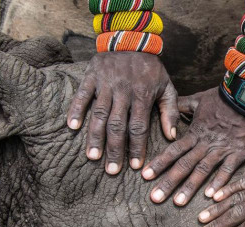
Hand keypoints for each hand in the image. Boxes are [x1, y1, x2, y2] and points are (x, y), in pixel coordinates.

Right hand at [67, 52, 178, 173]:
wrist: (132, 37)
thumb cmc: (151, 68)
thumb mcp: (167, 87)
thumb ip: (170, 111)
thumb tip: (172, 137)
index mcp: (143, 95)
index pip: (139, 126)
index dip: (137, 147)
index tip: (136, 166)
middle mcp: (123, 91)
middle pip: (118, 125)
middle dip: (115, 149)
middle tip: (112, 171)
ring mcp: (105, 83)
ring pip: (99, 114)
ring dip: (95, 137)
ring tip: (93, 157)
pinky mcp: (91, 75)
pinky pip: (82, 95)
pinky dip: (76, 110)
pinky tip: (72, 127)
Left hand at [142, 88, 244, 205]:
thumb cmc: (223, 97)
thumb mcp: (199, 99)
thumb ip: (182, 105)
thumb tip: (168, 107)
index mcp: (195, 133)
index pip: (173, 151)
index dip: (159, 164)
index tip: (145, 176)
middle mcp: (205, 144)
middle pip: (184, 165)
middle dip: (168, 182)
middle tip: (155, 198)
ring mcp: (222, 150)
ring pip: (202, 171)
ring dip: (189, 187)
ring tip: (178, 202)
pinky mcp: (238, 153)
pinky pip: (228, 170)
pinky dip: (219, 182)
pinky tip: (211, 197)